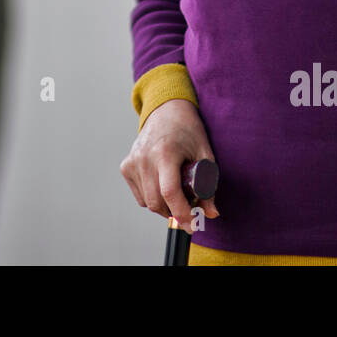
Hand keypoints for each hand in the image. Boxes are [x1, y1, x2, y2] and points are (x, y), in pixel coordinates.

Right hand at [119, 98, 219, 234]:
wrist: (166, 111)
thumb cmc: (188, 130)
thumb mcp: (204, 155)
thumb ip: (208, 186)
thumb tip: (210, 214)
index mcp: (165, 153)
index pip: (169, 192)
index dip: (181, 213)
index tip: (191, 225)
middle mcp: (144, 158)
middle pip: (156, 202)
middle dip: (174, 213)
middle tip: (188, 208)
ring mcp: (133, 162)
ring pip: (147, 202)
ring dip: (163, 206)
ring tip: (176, 191)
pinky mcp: (126, 166)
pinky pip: (139, 195)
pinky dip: (152, 197)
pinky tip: (161, 183)